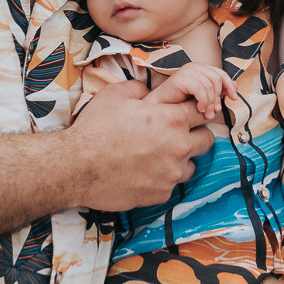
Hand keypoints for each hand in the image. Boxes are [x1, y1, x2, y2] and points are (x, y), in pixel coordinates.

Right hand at [70, 80, 213, 211]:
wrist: (76, 167)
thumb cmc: (95, 129)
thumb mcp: (115, 95)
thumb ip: (139, 88)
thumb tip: (147, 89)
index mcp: (172, 119)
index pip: (204, 111)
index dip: (195, 110)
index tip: (185, 113)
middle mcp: (178, 147)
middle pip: (206, 140)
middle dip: (194, 135)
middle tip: (174, 135)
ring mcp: (171, 174)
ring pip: (191, 165)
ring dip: (180, 160)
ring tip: (157, 156)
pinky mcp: (161, 194)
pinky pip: (172, 185)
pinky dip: (162, 179)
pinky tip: (143, 173)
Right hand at [147, 62, 236, 118]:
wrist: (160, 107)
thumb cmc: (180, 103)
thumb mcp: (203, 97)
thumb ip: (217, 91)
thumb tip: (235, 86)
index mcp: (201, 69)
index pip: (221, 73)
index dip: (229, 85)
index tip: (234, 98)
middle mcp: (194, 67)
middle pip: (217, 79)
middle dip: (218, 98)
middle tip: (214, 112)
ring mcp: (187, 71)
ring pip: (210, 85)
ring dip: (210, 102)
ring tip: (206, 113)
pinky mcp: (181, 78)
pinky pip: (200, 89)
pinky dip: (203, 101)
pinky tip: (198, 108)